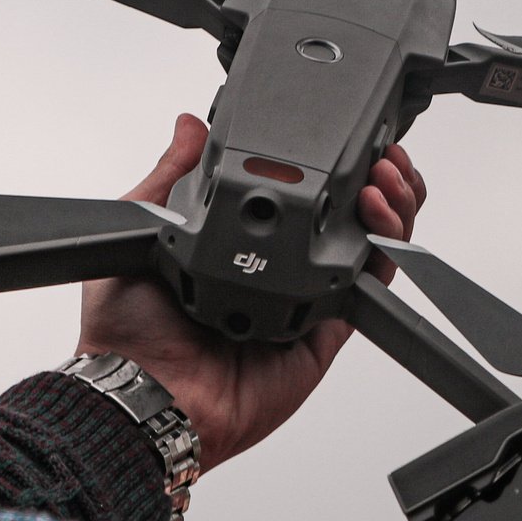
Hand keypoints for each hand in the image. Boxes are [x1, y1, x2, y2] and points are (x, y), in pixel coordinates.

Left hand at [77, 113, 425, 470]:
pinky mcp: (327, 332)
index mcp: (241, 243)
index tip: (346, 132)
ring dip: (391, 203)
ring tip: (385, 174)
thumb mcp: (144, 230)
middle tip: (381, 153)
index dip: (332, 161)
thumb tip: (189, 126)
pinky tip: (377, 215)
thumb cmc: (130, 331)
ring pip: (371, 244)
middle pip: (350, 213)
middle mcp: (279, 268)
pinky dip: (386, 248)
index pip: (301, 191)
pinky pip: (371, 288)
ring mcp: (308, 299)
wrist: (145, 394)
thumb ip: (171, 176)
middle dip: (377, 176)